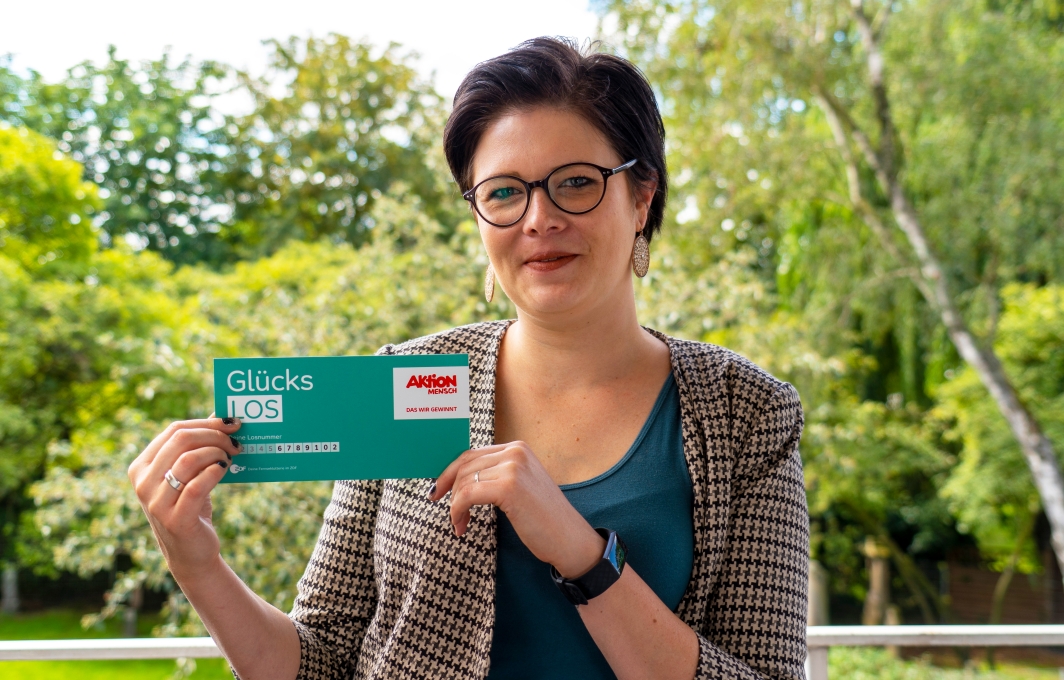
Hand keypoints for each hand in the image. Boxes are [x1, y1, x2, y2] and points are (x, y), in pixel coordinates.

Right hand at [128, 416, 242, 579]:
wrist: (191, 552)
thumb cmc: (192, 506)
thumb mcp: (190, 474)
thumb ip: (198, 447)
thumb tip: (220, 415)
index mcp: (141, 466)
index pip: (174, 430)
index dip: (206, 422)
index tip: (231, 423)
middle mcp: (142, 482)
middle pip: (181, 440)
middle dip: (215, 435)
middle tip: (236, 441)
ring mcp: (155, 502)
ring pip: (188, 460)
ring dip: (216, 453)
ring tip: (231, 457)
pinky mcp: (174, 519)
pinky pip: (196, 486)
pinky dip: (215, 472)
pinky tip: (226, 469)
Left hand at [430, 441, 605, 578]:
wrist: (568, 538)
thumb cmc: (543, 519)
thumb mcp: (520, 487)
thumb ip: (496, 475)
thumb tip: (457, 478)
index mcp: (518, 448)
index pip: (472, 453)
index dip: (450, 472)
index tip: (439, 490)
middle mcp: (516, 452)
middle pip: (465, 464)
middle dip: (448, 488)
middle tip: (446, 510)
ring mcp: (514, 467)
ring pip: (464, 481)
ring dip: (454, 505)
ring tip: (459, 523)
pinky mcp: (509, 487)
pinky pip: (467, 495)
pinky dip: (458, 511)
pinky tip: (462, 526)